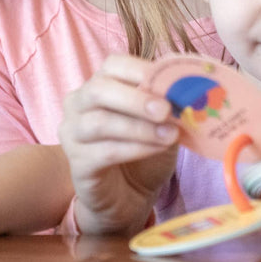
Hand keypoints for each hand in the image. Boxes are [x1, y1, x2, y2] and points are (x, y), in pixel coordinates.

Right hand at [58, 54, 179, 233]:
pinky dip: (135, 148)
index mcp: (99, 85)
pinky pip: (104, 151)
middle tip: (166, 110)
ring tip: (170, 135)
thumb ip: (168, 107)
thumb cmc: (144, 152)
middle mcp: (78, 104)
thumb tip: (188, 92)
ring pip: (99, 122)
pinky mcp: (77, 164)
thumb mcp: (161, 124)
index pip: (112, 65)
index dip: (140, 70)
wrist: (129, 196)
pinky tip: (157, 149)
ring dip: (139, 128)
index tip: (171, 82)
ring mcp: (72, 134)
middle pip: (99, 90)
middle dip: (136, 99)